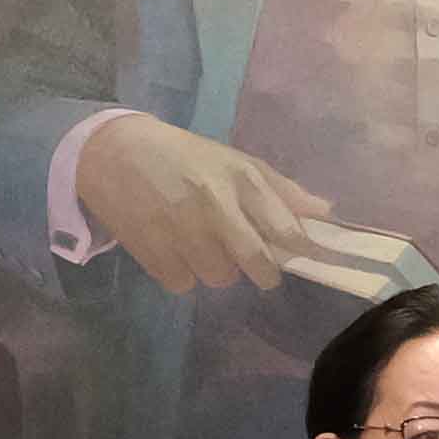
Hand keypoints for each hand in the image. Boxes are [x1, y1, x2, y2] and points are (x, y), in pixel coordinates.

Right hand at [72, 114, 333, 296]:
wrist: (111, 153)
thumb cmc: (183, 156)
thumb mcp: (233, 161)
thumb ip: (281, 190)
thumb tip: (326, 214)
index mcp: (239, 179)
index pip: (286, 230)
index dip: (301, 250)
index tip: (304, 255)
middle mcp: (214, 206)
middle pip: (258, 264)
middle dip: (264, 271)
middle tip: (255, 262)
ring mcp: (181, 231)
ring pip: (221, 279)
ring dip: (219, 269)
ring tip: (203, 244)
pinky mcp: (152, 252)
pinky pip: (184, 284)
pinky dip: (184, 274)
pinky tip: (175, 250)